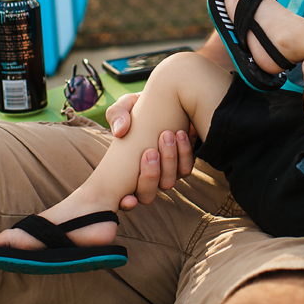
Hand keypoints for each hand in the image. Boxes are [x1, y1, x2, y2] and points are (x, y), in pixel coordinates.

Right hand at [107, 93, 194, 209]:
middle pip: (147, 194)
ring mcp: (166, 173)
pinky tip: (182, 133)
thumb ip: (117, 115)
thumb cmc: (141, 107)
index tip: (129, 199)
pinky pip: (186, 168)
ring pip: (168, 182)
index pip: (123, 199)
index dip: (126, 204)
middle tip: (150, 151)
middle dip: (149, 176)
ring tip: (167, 135)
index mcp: (126, 172)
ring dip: (168, 161)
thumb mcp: (125, 106)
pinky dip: (185, 153)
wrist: (170, 99)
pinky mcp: (183, 164)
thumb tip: (120, 131)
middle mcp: (146, 178)